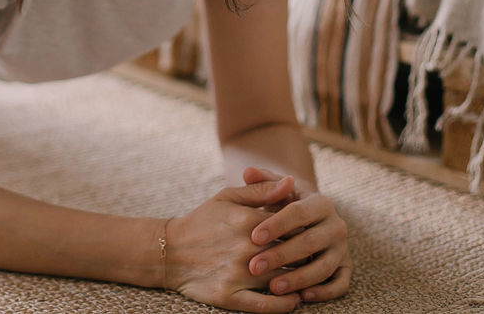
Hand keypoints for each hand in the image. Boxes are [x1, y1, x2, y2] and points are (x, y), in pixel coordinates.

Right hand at [164, 176, 305, 312]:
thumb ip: (261, 190)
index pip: (292, 225)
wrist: (169, 251)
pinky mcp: (229, 296)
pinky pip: (265, 306)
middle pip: (292, 253)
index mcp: (247, 221)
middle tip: (315, 256)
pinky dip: (284, 305)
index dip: (305, 230)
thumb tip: (292, 182)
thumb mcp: (228, 198)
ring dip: (300, 280)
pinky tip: (293, 300)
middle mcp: (246, 248)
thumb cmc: (202, 221)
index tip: (312, 232)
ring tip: (308, 278)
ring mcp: (238, 274)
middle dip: (306, 255)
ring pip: (283, 280)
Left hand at [240, 166, 352, 304]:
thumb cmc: (283, 205)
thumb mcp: (274, 192)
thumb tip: (248, 171)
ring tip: (273, 287)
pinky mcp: (345, 268)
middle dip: (281, 255)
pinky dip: (325, 292)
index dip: (277, 225)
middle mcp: (336, 225)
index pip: (299, 213)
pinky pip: (341, 283)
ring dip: (299, 279)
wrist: (305, 220)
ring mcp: (342, 248)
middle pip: (310, 241)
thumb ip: (262, 182)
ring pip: (325, 266)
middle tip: (255, 266)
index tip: (254, 236)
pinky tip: (302, 296)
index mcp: (320, 203)